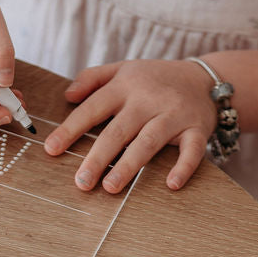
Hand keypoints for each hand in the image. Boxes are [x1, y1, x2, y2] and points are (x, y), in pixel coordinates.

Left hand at [43, 59, 217, 192]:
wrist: (206, 78)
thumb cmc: (156, 79)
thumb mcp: (124, 69)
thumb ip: (94, 78)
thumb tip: (67, 95)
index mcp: (126, 86)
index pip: (93, 108)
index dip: (71, 129)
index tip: (51, 149)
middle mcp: (148, 100)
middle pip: (118, 130)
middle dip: (98, 157)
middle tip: (81, 182)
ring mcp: (173, 115)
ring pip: (148, 141)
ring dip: (129, 165)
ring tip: (110, 187)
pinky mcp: (196, 129)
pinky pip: (192, 150)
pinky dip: (183, 166)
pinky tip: (170, 184)